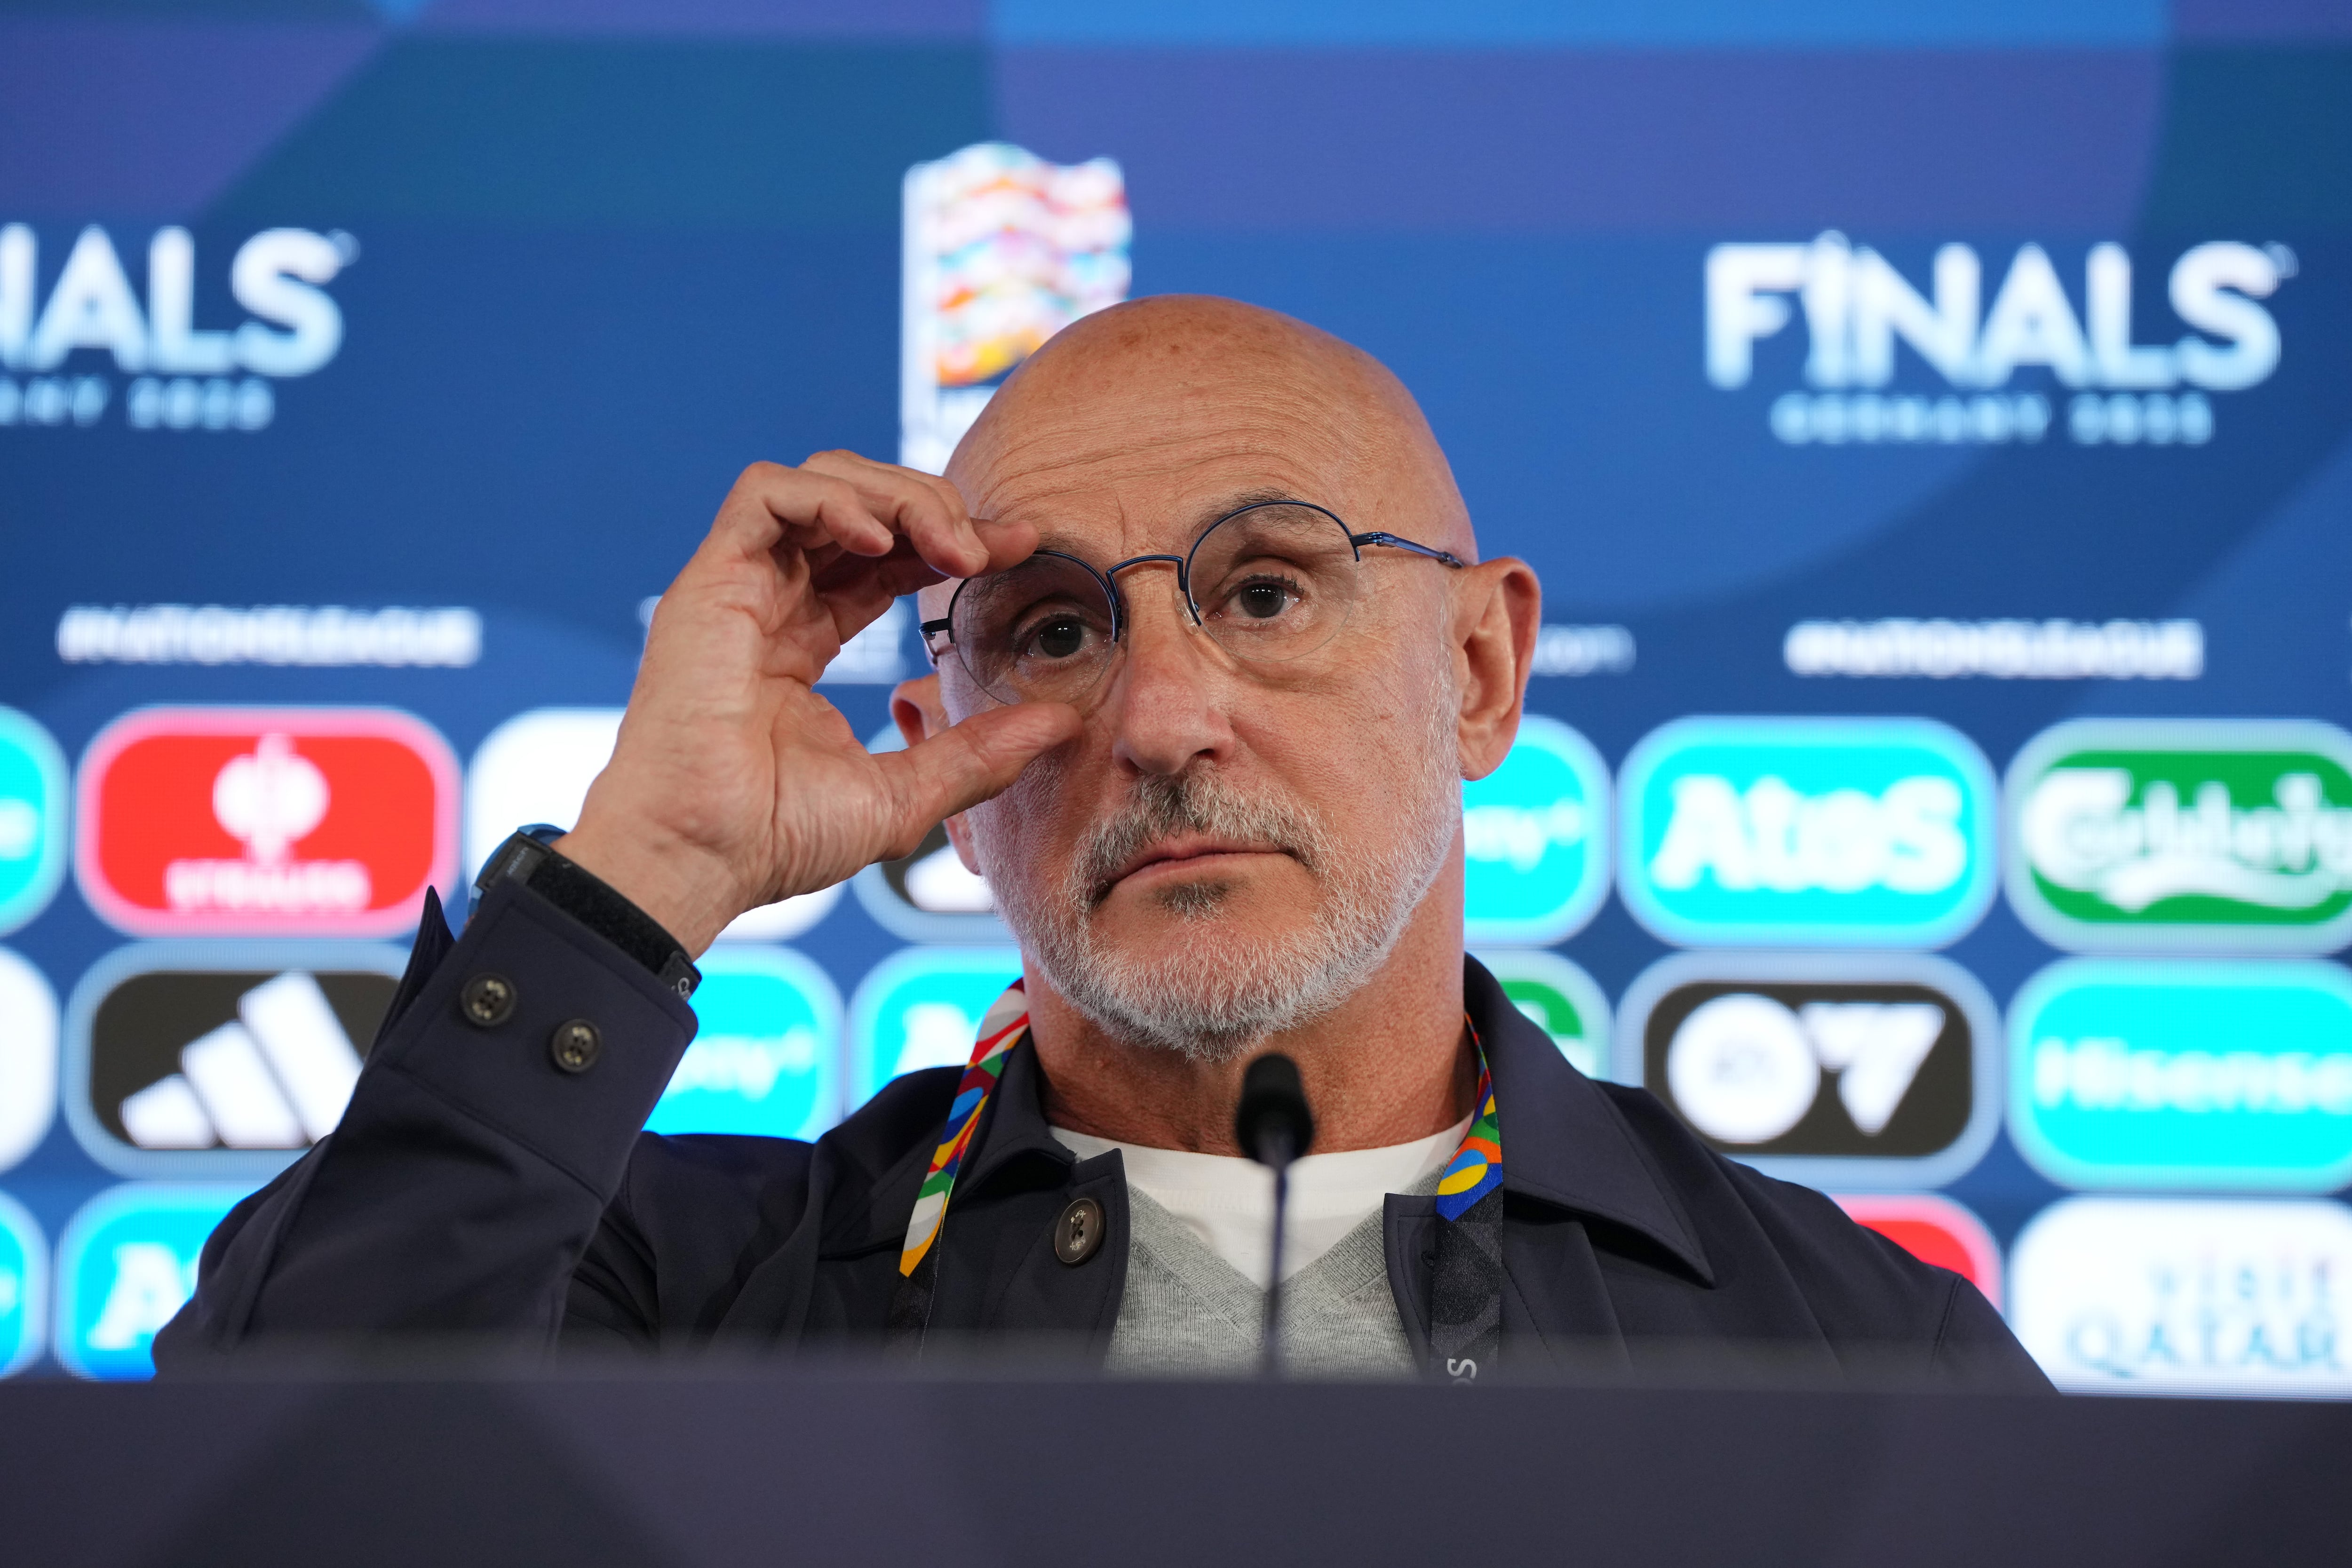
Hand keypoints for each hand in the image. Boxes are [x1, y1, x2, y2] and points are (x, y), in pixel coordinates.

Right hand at [558, 453, 1078, 956]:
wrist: (700, 857)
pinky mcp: (709, 580)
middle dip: (933, 507)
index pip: (887, 557)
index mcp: (806, 639)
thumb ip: (978, 755)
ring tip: (949, 545)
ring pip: (819, 481)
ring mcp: (739, 587)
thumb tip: (1061, 724)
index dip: (951, 540)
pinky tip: (880, 541)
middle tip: (990, 548)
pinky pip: (764, 494)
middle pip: (860, 504)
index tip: (1017, 549)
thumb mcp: (905, 794)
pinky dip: (830, 498)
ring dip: (896, 495)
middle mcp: (772, 601)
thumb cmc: (777, 838)